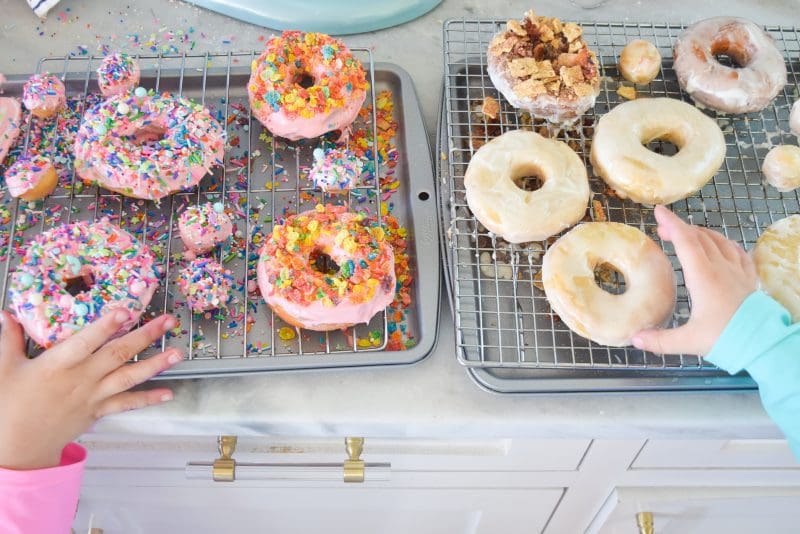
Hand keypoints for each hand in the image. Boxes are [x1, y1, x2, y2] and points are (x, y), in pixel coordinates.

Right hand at [0, 310, 181, 469]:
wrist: (17, 447)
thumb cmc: (9, 406)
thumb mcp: (4, 369)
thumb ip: (8, 339)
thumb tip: (5, 314)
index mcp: (58, 364)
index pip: (86, 341)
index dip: (106, 326)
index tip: (125, 311)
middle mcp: (82, 378)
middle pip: (118, 353)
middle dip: (145, 336)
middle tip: (167, 321)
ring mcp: (93, 395)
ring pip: (129, 377)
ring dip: (156, 364)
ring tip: (177, 354)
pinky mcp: (98, 410)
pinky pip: (126, 404)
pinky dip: (148, 399)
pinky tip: (168, 393)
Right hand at [632, 205, 757, 355]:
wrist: (764, 343)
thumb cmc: (726, 339)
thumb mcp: (688, 342)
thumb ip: (659, 340)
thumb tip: (635, 339)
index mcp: (703, 277)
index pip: (685, 241)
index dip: (671, 223)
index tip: (659, 211)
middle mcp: (721, 268)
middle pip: (699, 237)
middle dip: (680, 228)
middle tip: (663, 229)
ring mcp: (738, 271)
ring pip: (719, 241)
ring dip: (700, 233)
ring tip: (688, 235)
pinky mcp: (749, 279)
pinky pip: (738, 251)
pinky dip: (725, 243)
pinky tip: (721, 245)